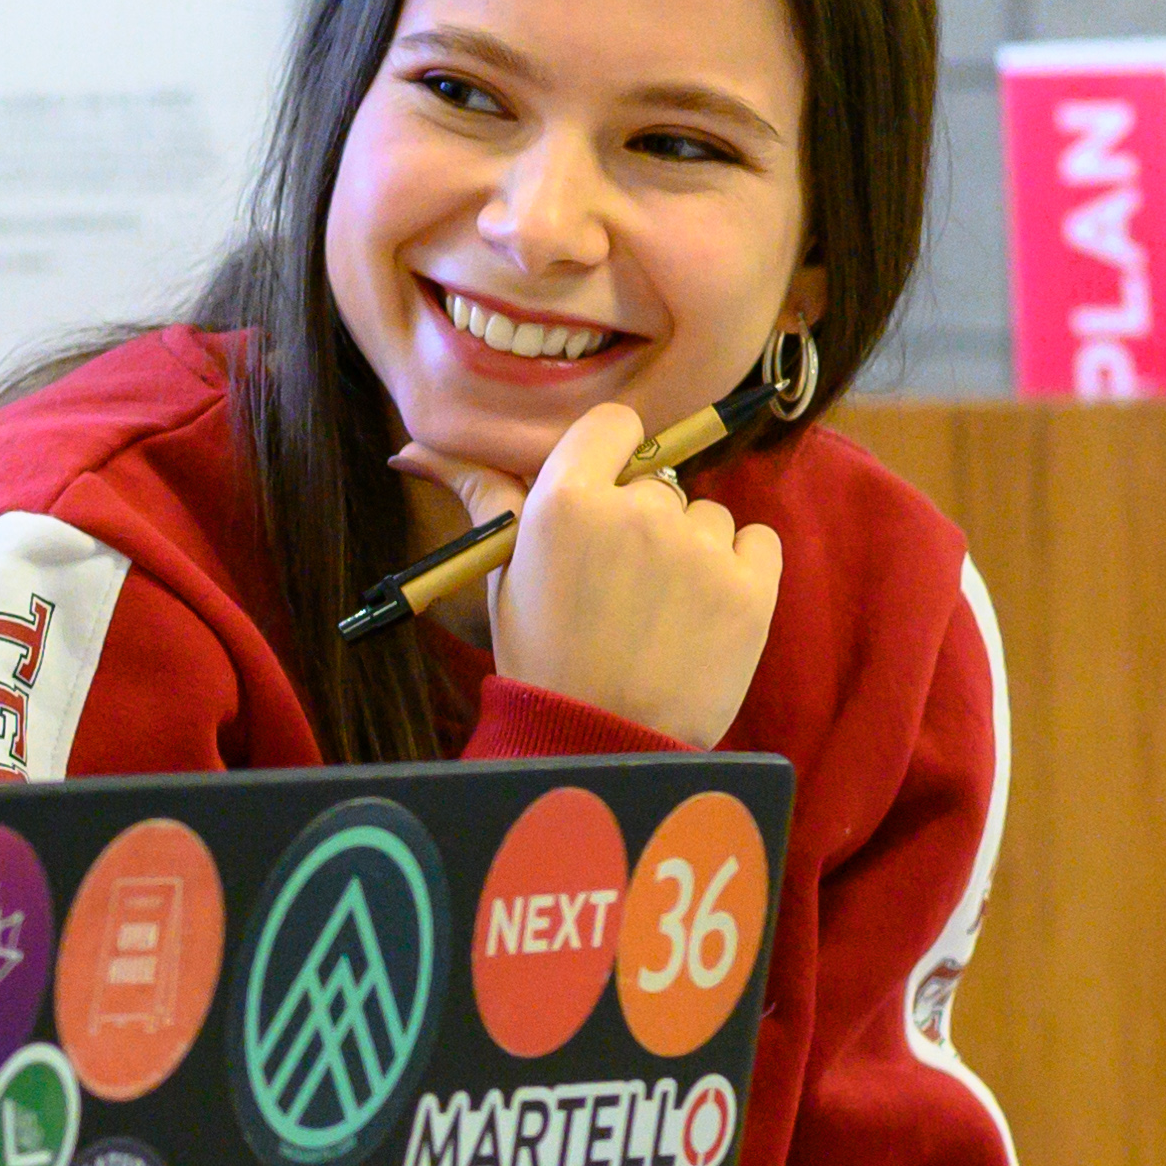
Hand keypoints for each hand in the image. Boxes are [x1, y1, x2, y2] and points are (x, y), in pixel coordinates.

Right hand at [406, 400, 780, 748]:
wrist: (601, 740)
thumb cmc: (543, 654)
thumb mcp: (503, 572)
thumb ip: (481, 496)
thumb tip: (409, 449)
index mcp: (565, 500)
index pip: (614, 424)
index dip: (608, 456)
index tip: (600, 496)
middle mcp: (638, 510)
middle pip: (657, 480)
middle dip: (640, 518)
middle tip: (617, 580)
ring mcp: (700, 546)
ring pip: (705, 513)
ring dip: (688, 546)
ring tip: (658, 605)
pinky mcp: (751, 584)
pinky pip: (757, 540)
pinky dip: (738, 565)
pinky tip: (703, 605)